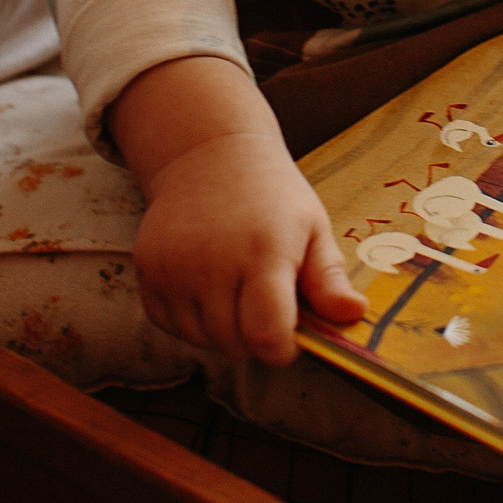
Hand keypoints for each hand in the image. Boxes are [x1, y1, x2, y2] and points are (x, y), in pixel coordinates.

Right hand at [132, 130, 366, 363]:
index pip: (267, 336)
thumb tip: (355, 314)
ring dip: (222, 330)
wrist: (208, 155)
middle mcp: (212, 262)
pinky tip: (206, 286)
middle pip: (235, 345)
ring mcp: (173, 267)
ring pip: (201, 340)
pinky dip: (190, 319)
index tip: (291, 332)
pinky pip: (168, 325)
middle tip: (266, 301)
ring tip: (236, 289)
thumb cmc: (272, 197)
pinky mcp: (147, 270)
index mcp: (263, 252)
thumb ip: (330, 280)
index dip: (283, 348)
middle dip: (256, 338)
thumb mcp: (313, 228)